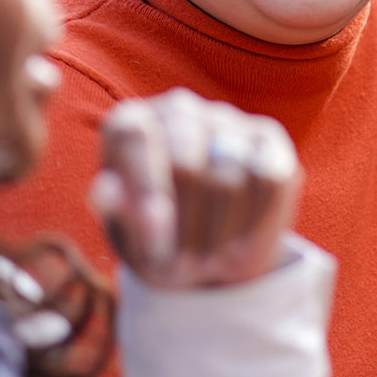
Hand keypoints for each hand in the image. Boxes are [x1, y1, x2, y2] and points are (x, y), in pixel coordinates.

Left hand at [90, 88, 300, 290]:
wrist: (206, 250)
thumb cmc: (154, 238)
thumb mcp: (128, 237)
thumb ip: (116, 211)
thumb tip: (107, 192)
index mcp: (129, 122)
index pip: (136, 137)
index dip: (146, 191)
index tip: (156, 243)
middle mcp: (177, 109)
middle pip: (186, 163)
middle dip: (186, 228)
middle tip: (184, 267)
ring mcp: (226, 118)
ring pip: (230, 177)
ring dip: (219, 234)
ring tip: (208, 260)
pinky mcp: (267, 137)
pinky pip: (269, 180)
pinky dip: (256, 223)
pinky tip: (241, 243)